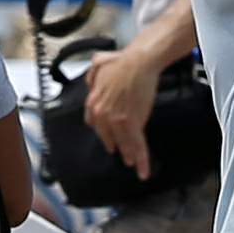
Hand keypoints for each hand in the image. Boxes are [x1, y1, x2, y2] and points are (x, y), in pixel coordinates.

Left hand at [83, 44, 162, 180]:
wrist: (138, 64)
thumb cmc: (121, 62)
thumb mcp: (98, 64)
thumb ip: (92, 76)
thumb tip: (91, 82)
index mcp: (93, 102)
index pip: (96, 125)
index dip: (104, 133)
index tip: (110, 139)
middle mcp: (102, 115)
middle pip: (109, 137)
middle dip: (117, 147)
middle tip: (124, 156)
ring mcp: (117, 121)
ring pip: (124, 144)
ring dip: (131, 156)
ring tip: (134, 164)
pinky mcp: (132, 124)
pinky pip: (137, 145)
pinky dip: (142, 159)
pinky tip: (143, 170)